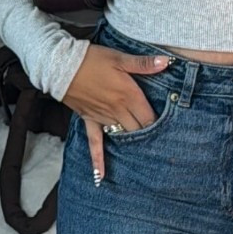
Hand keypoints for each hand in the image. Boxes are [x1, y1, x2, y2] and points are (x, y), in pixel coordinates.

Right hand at [61, 44, 170, 180]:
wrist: (61, 65)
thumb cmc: (92, 59)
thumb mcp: (120, 57)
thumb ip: (143, 64)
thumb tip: (166, 62)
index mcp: (129, 95)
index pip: (150, 118)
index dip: (161, 124)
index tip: (171, 130)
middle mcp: (118, 110)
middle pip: (139, 130)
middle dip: (150, 136)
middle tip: (161, 145)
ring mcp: (104, 118)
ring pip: (123, 136)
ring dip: (133, 144)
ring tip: (145, 157)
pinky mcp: (89, 120)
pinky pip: (94, 143)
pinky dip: (98, 160)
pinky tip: (100, 176)